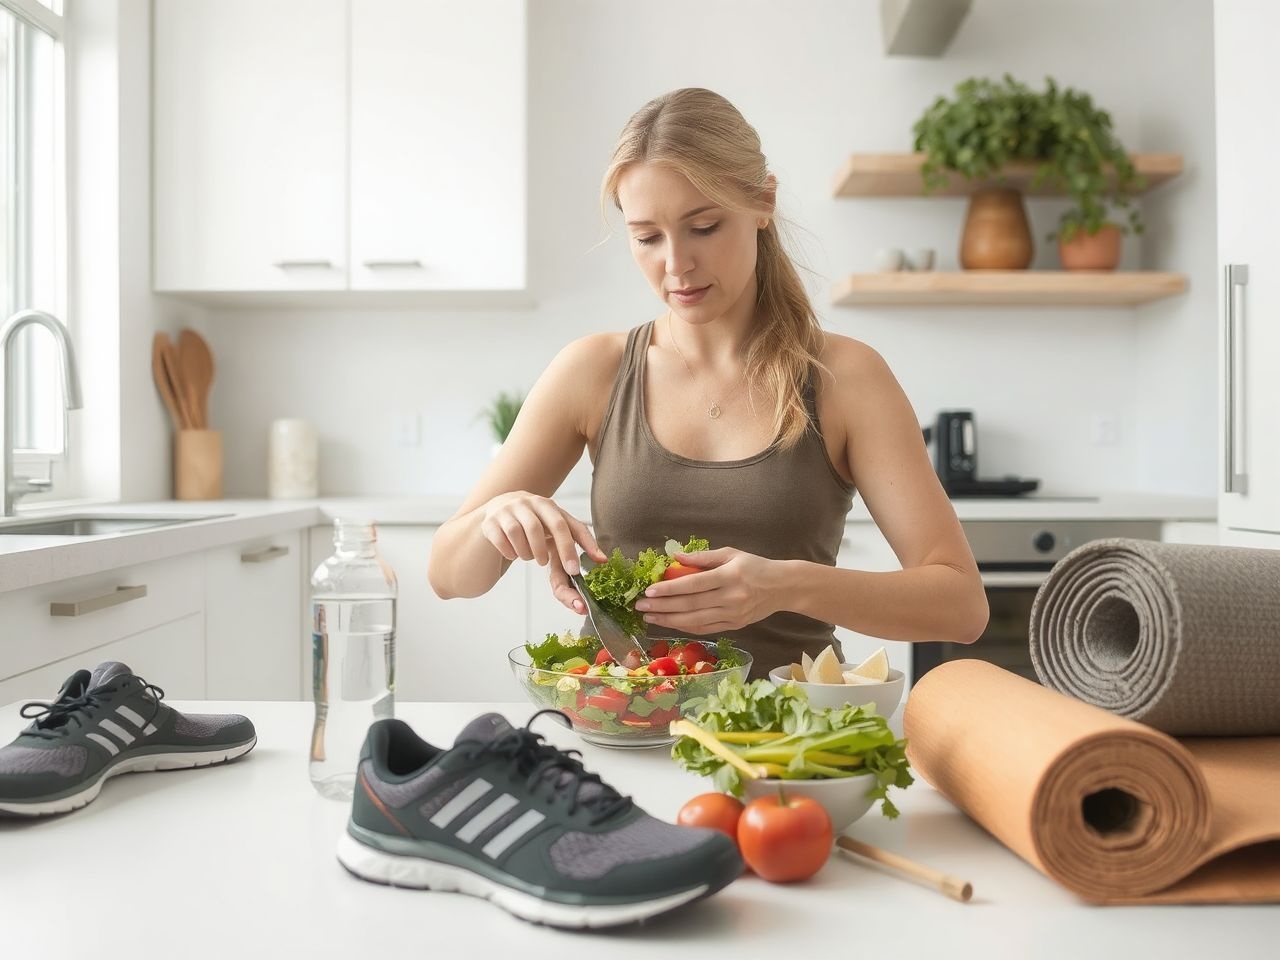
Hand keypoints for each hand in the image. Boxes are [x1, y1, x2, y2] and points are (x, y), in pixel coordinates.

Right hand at [479, 493, 606, 612]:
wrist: (498, 510)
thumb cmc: (533, 523)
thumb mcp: (554, 527)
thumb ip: (577, 541)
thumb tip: (603, 560)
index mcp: (550, 506)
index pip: (569, 525)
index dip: (580, 545)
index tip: (584, 568)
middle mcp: (530, 503)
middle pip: (548, 526)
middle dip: (561, 551)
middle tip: (563, 570)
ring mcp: (508, 510)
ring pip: (521, 533)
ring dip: (529, 553)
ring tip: (531, 557)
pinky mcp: (491, 521)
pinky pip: (502, 540)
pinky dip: (510, 552)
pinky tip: (514, 554)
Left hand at [633, 547, 783, 633]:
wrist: (783, 588)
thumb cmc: (755, 567)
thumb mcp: (731, 554)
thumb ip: (703, 557)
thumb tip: (675, 557)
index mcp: (729, 576)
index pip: (693, 585)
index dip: (669, 589)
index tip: (649, 591)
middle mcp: (730, 598)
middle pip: (690, 605)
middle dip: (662, 606)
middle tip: (640, 606)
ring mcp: (732, 615)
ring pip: (695, 621)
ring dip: (669, 620)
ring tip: (649, 617)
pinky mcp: (734, 626)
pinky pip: (704, 629)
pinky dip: (684, 627)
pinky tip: (669, 623)